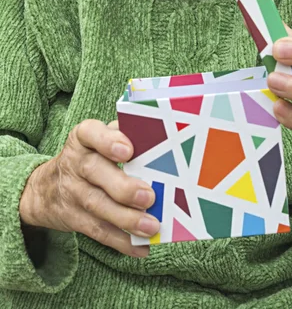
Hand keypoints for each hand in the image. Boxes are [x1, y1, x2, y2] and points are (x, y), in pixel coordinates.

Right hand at [19, 119, 158, 257]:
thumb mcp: (98, 139)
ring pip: (97, 205)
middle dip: (123, 186)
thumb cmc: (89, 157)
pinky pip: (97, 231)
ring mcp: (71, 191)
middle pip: (95, 171)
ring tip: (151, 226)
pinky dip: (121, 241)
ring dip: (126, 218)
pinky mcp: (73, 218)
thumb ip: (123, 136)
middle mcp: (74, 162)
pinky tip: (141, 247)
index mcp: (83, 138)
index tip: (128, 151)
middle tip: (148, 197)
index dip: (108, 141)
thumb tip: (157, 145)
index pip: (90, 133)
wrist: (45, 189)